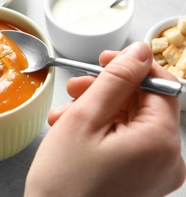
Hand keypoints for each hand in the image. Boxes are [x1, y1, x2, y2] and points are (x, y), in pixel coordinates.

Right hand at [25, 42, 185, 195]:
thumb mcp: (85, 118)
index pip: (160, 86)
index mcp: (161, 142)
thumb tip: (139, 51)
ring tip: (64, 116)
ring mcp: (154, 172)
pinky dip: (101, 131)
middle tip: (74, 89)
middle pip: (142, 105)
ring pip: (130, 122)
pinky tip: (72, 131)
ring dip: (97, 111)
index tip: (103, 59)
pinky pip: (126, 142)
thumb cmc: (64, 179)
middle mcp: (167, 160)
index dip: (131, 67)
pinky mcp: (140, 179)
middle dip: (106, 92)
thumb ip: (116, 79)